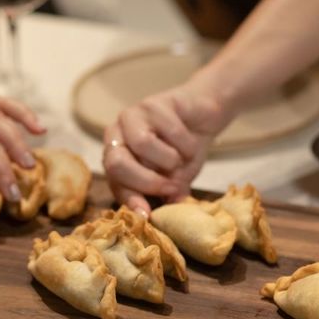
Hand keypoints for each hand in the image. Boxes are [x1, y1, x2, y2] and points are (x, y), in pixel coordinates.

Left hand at [102, 79, 233, 215]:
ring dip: (171, 160)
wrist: (203, 117)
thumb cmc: (183, 151)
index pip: (115, 182)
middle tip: (172, 187)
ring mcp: (132, 117)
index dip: (130, 199)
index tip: (146, 215)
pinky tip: (191, 142)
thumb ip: (168, 193)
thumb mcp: (177, 180)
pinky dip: (187, 144)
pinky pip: (170, 131)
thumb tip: (161, 212)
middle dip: (147, 181)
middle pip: (117, 163)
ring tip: (183, 160)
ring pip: (143, 145)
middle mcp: (116, 136)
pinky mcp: (152, 103)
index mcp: (116, 158)